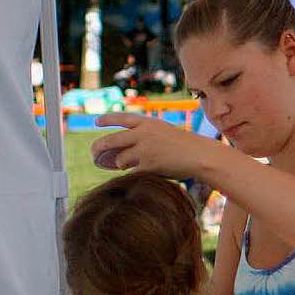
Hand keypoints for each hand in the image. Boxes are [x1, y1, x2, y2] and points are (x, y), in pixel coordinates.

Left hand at [90, 113, 218, 177]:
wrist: (200, 155)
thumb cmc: (186, 146)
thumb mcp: (165, 132)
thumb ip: (146, 135)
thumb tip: (126, 147)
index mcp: (148, 123)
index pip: (121, 118)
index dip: (107, 120)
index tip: (97, 122)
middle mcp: (142, 134)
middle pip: (112, 140)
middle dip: (99, 147)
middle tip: (94, 153)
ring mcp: (144, 150)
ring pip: (120, 159)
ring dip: (119, 164)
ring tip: (122, 166)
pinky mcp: (148, 165)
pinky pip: (132, 172)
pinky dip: (131, 174)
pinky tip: (133, 175)